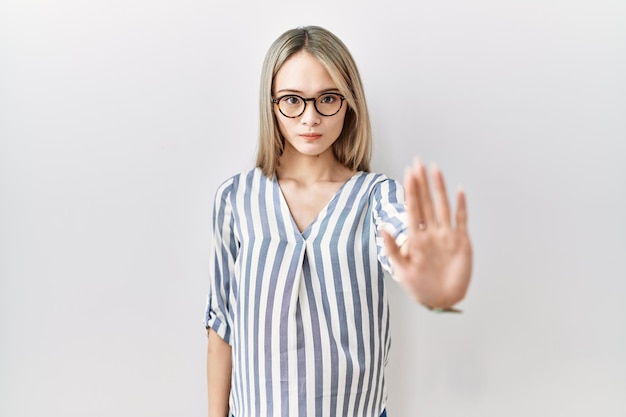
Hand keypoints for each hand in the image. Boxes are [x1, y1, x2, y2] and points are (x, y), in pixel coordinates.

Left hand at [383, 158, 472, 308]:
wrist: (441, 299)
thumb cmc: (419, 286)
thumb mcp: (401, 269)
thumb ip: (393, 249)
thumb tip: (383, 228)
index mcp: (416, 238)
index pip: (412, 208)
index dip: (410, 190)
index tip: (407, 173)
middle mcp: (431, 232)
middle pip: (426, 202)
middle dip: (421, 182)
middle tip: (418, 162)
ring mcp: (446, 235)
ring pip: (442, 206)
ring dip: (439, 188)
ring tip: (435, 169)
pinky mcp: (461, 242)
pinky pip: (461, 220)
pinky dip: (461, 206)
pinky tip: (459, 191)